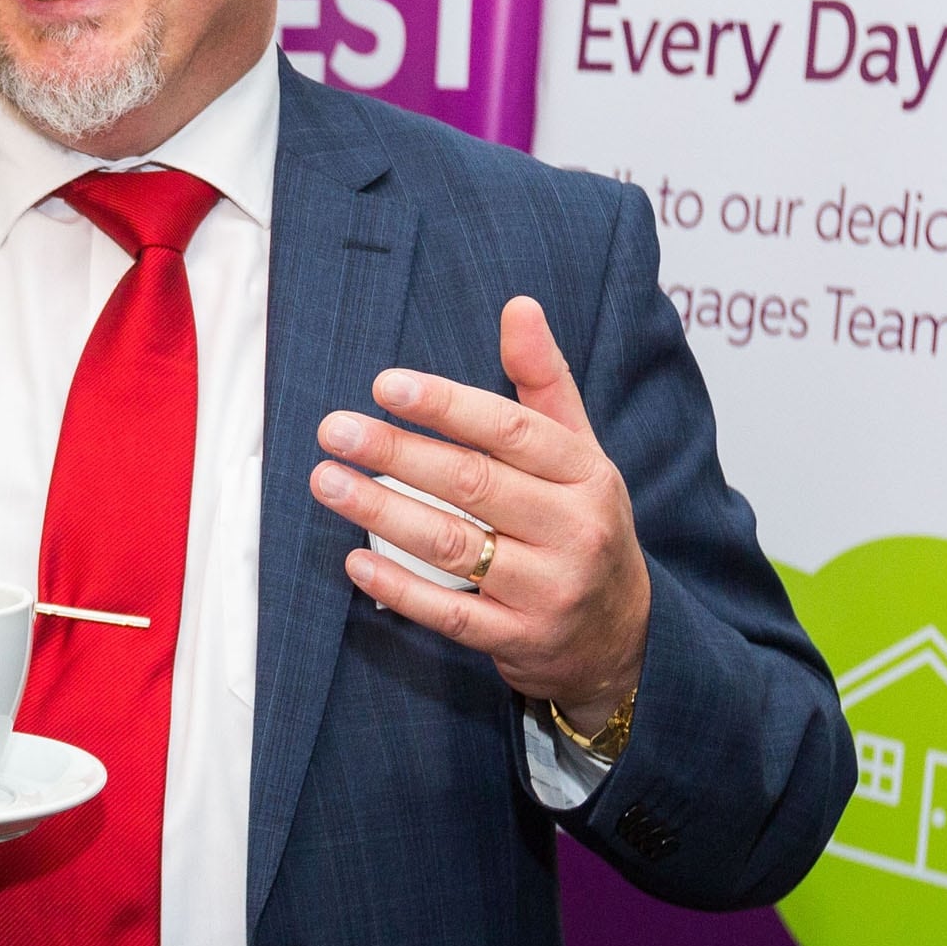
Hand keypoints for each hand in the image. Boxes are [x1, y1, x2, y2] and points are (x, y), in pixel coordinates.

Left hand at [307, 294, 651, 724]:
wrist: (620, 636)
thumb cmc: (582, 524)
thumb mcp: (579, 452)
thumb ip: (543, 381)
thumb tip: (519, 306)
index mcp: (586, 473)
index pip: (512, 430)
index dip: (447, 406)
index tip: (384, 385)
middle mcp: (574, 529)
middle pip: (474, 483)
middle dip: (397, 453)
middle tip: (334, 430)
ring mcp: (548, 589)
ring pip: (454, 544)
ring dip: (381, 512)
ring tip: (327, 481)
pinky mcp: (519, 639)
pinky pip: (449, 611)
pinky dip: (399, 586)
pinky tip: (354, 560)